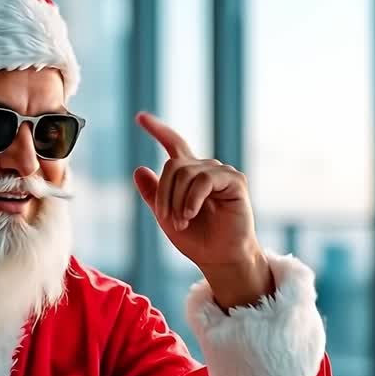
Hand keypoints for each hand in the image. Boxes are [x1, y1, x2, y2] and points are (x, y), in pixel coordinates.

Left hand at [133, 112, 272, 309]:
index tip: (140, 117)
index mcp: (189, 175)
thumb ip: (153, 194)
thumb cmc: (197, 239)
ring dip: (177, 201)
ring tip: (182, 221)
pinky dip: (192, 199)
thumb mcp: (166, 217)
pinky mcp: (235, 181)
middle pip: (172, 166)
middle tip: (168, 219)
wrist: (220, 258)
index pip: (174, 144)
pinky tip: (191, 214)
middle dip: (163, 194)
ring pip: (185, 173)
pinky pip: (204, 180)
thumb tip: (139, 169)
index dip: (158, 130)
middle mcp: (206, 169)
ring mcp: (221, 173)